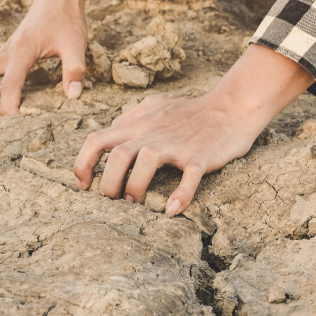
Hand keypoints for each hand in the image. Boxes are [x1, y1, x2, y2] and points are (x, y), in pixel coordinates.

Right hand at [0, 0, 87, 114]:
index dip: (8, 107)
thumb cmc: (67, 19)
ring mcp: (2, 51)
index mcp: (22, 51)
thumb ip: (75, 69)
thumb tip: (74, 96)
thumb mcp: (76, 43)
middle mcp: (6, 51)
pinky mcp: (4, 51)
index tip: (13, 126)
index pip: (8, 85)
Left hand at [73, 44, 314, 215]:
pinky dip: (179, 196)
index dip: (82, 163)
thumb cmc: (193, 110)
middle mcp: (153, 133)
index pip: (97, 139)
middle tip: (113, 201)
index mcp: (139, 124)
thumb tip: (112, 130)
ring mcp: (177, 144)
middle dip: (108, 184)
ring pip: (145, 162)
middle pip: (117, 155)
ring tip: (136, 206)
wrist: (232, 107)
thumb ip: (132, 118)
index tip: (83, 186)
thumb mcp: (156, 106)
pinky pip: (188, 176)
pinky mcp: (200, 156)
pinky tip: (172, 210)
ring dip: (135, 189)